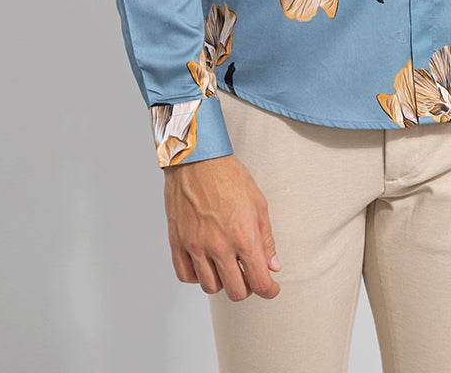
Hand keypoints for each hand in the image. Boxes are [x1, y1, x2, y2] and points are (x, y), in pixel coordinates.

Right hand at [163, 154, 280, 300]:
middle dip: (247, 288)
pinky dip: (197, 275)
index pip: (259, 282)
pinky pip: (186, 275)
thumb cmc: (227, 175)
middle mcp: (219, 245)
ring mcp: (196, 245)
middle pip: (235, 291)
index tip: (271, 288)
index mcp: (243, 236)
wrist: (196, 158)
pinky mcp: (177, 241)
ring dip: (221, 282)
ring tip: (226, 266)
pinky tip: (205, 263)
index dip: (269, 290)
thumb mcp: (258, 202)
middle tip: (248, 276)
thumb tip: (273, 265)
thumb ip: (266, 238)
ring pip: (210, 287)